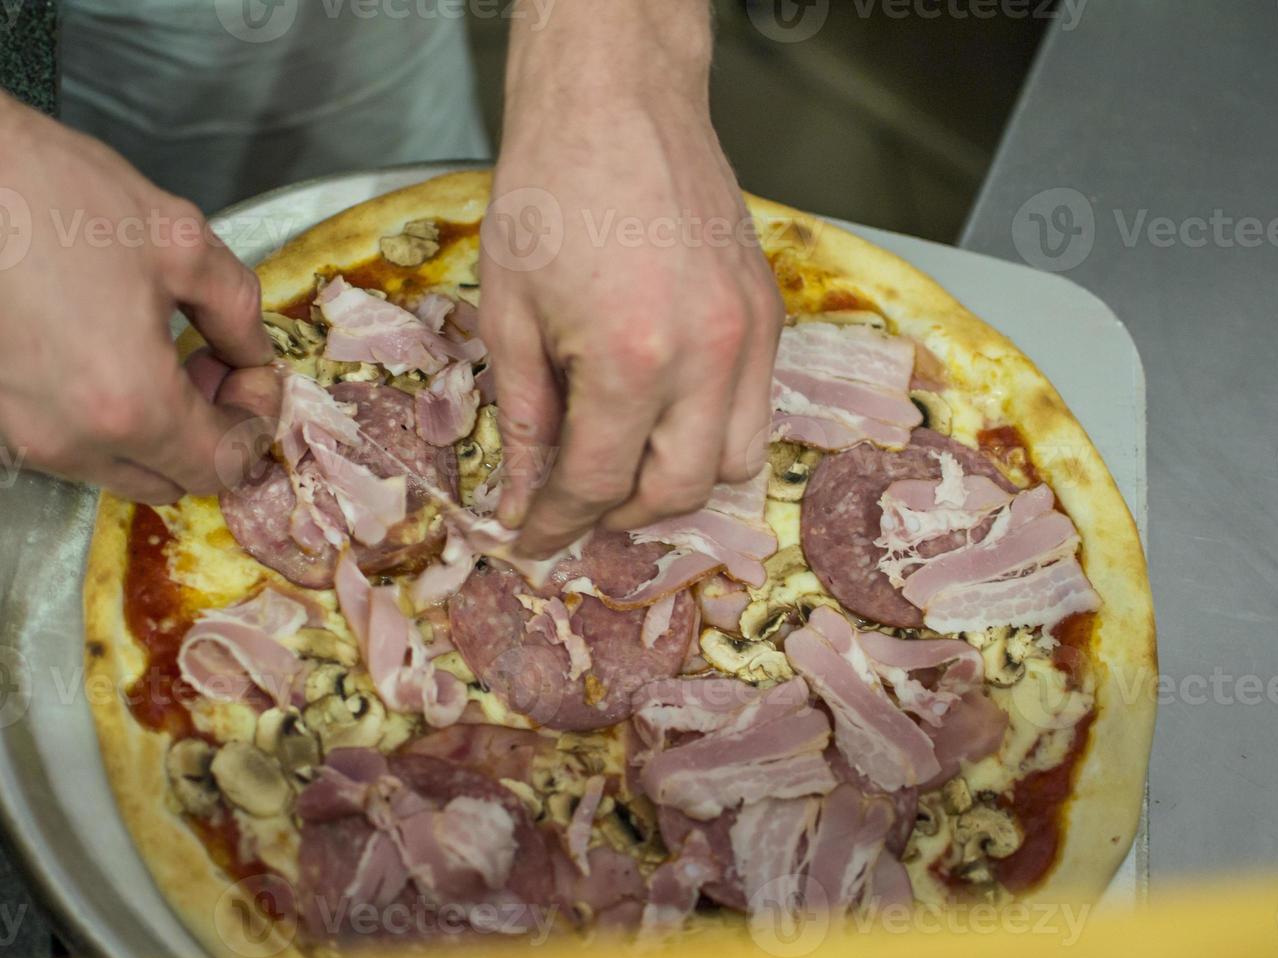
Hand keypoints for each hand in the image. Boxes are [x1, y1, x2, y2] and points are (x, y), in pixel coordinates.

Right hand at [0, 19, 276, 503]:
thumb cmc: (43, 193)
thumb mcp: (181, 240)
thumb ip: (238, 312)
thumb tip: (253, 352)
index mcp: (129, 406)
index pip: (221, 467)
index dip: (252, 426)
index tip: (247, 378)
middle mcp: (64, 443)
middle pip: (168, 482)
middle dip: (201, 432)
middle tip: (201, 364)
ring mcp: (7, 442)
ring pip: (108, 471)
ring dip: (142, 432)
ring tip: (140, 352)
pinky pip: (48, 451)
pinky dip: (81, 424)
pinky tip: (80, 354)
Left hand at [480, 2, 783, 557]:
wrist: (615, 99)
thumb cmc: (550, 188)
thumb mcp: (509, 312)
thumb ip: (525, 417)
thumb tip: (524, 495)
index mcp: (631, 360)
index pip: (599, 483)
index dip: (558, 523)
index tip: (532, 540)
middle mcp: (708, 357)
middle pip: (683, 490)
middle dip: (624, 516)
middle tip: (579, 509)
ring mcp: (749, 334)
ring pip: (739, 460)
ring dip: (681, 481)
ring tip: (627, 465)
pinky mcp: (768, 311)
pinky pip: (756, 404)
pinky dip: (711, 428)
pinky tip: (664, 408)